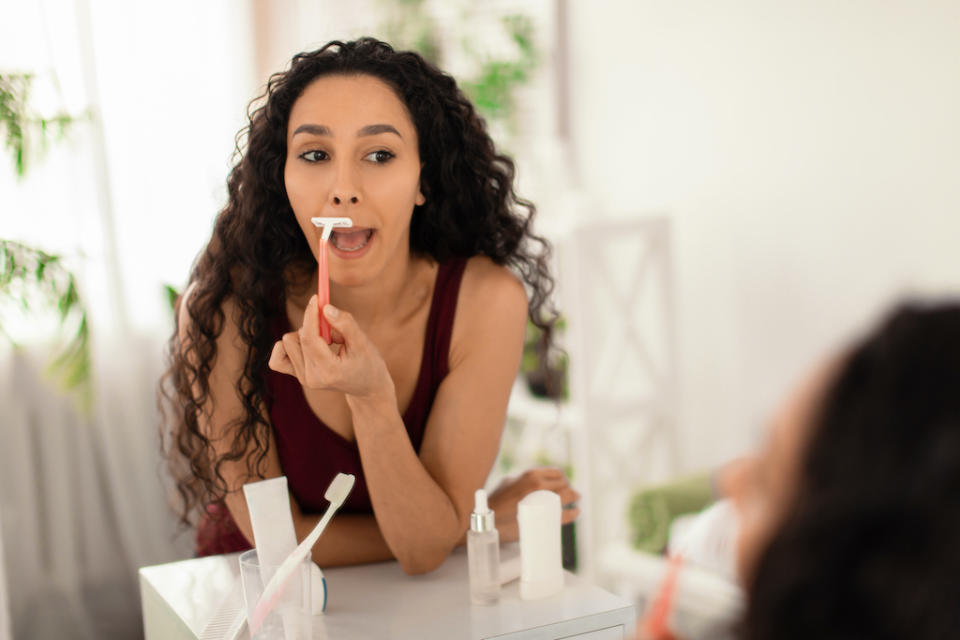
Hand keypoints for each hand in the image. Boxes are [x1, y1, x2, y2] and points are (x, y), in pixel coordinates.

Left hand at [268, 296, 394, 401]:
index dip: (310, 314)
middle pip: (296, 337)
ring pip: (287, 343)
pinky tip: (306, 345)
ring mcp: (303, 378)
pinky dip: (288, 346)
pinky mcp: (297, 376)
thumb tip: (325, 308)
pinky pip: (277, 358)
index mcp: (328, 371)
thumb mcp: (363, 342)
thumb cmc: (368, 362)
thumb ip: (345, 324)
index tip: (316, 297)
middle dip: (313, 325)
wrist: (367, 386)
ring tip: (327, 343)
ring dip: (306, 335)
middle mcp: (311, 377)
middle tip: (334, 330)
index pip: (309, 338)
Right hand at [487, 467, 580, 542]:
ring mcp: (542, 501)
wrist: (488, 520)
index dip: (563, 479)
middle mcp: (539, 485)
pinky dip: (573, 513)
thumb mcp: (508, 482)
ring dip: (573, 498)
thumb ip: (522, 480)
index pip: (557, 473)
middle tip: (571, 495)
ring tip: (575, 502)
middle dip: (569, 489)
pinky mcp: (543, 517)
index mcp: (531, 475)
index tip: (565, 485)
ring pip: (567, 496)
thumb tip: (534, 482)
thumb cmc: (496, 502)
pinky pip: (564, 514)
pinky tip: (575, 512)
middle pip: (564, 484)